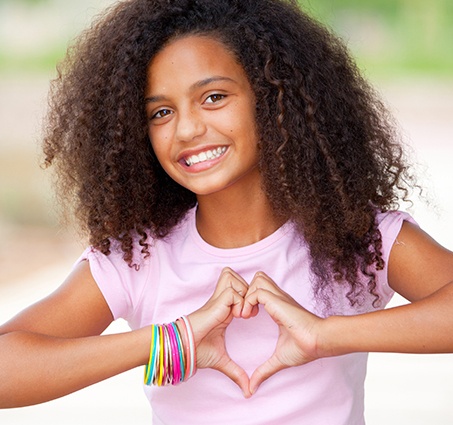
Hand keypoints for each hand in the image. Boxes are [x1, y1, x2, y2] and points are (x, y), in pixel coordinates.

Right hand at [187, 268, 257, 396]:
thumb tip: (248, 391)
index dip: (249, 297)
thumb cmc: (197, 350)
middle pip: (236, 277)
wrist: (183, 348)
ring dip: (243, 292)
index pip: (239, 290)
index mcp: (225, 310)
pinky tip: (238, 316)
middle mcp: (222, 302)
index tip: (252, 316)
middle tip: (250, 310)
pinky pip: (232, 292)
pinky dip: (239, 301)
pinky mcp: (215, 303)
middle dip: (247, 288)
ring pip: (233, 277)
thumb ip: (236, 372)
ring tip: (244, 312)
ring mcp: (218, 300)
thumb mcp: (221, 360)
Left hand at [242, 271, 323, 394]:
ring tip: (244, 314)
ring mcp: (278, 297)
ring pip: (257, 279)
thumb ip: (264, 370)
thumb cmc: (304, 348)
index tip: (243, 318)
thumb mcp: (279, 358)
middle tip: (242, 311)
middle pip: (258, 278)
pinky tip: (247, 316)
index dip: (249, 299)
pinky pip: (256, 291)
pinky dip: (248, 301)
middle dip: (246, 290)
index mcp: (277, 308)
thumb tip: (251, 389)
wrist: (318, 342)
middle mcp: (277, 299)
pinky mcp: (277, 300)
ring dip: (247, 294)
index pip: (260, 290)